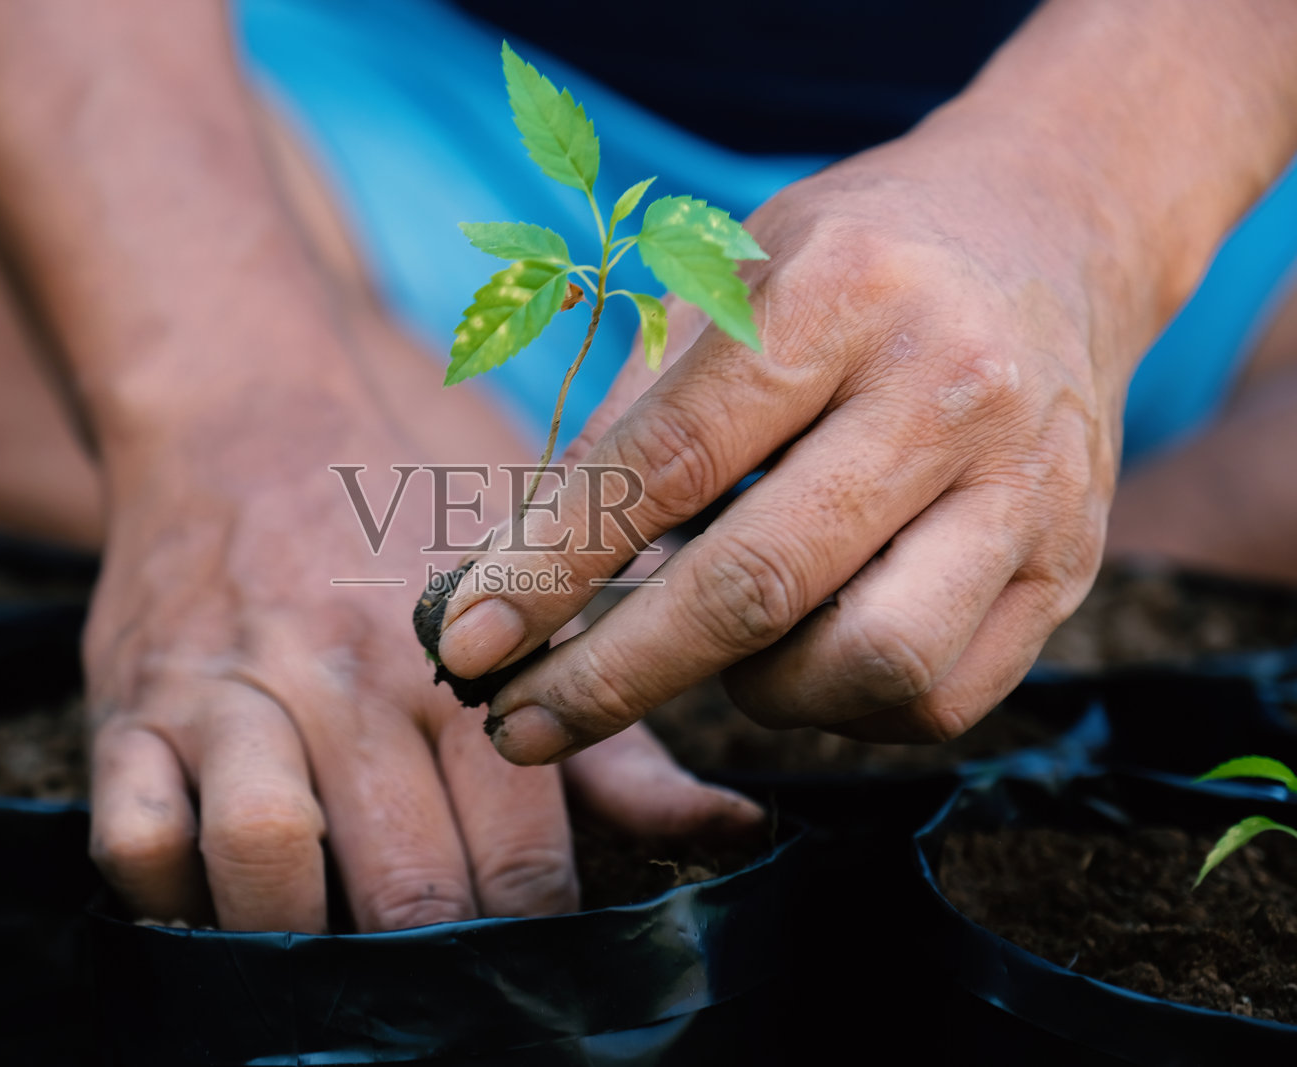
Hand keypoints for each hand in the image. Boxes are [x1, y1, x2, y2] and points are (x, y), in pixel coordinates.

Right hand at [81, 306, 761, 931]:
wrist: (247, 411)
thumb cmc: (404, 524)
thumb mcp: (534, 608)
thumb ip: (624, 741)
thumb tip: (737, 836)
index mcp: (465, 669)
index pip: (518, 862)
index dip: (527, 942)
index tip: (524, 967)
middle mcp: (350, 684)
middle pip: (402, 884)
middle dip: (428, 966)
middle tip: (435, 983)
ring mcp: (233, 695)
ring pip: (263, 863)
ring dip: (297, 940)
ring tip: (324, 955)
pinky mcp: (129, 703)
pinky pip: (133, 838)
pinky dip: (170, 898)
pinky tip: (215, 900)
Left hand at [437, 121, 1132, 761]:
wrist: (1051, 233)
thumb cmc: (851, 262)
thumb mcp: (722, 283)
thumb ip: (625, 421)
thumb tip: (514, 573)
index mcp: (840, 293)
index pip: (671, 462)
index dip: (554, 567)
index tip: (468, 642)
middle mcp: (949, 389)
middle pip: (760, 584)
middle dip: (613, 678)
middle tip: (518, 723)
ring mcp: (1029, 487)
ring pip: (868, 663)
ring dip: (750, 692)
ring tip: (713, 647)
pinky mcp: (1072, 569)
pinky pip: (936, 700)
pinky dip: (839, 708)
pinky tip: (801, 654)